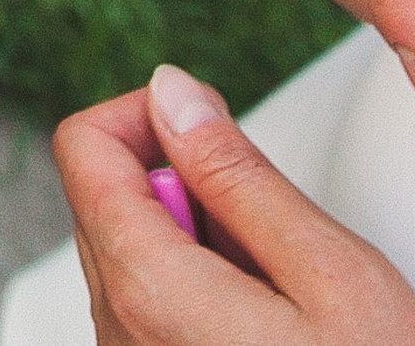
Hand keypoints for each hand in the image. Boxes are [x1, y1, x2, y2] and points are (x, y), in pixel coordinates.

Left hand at [52, 65, 414, 345]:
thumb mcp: (331, 271)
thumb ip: (238, 175)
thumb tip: (171, 92)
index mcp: (151, 294)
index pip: (83, 150)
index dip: (147, 115)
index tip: (216, 127)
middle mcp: (119, 337)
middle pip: (101, 200)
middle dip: (175, 178)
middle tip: (268, 215)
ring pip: (126, 255)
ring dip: (190, 237)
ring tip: (277, 282)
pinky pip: (146, 309)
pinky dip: (194, 288)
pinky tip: (265, 321)